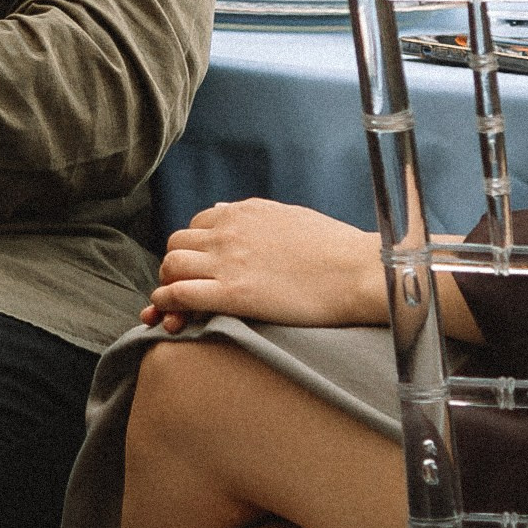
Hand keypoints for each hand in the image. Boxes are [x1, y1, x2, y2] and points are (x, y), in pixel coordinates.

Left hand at [142, 198, 387, 331]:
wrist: (358, 271)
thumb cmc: (335, 249)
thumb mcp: (289, 216)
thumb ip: (253, 216)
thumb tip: (223, 210)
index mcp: (244, 212)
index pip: (196, 225)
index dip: (194, 249)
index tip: (202, 268)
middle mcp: (229, 232)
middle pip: (176, 243)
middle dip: (176, 267)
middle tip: (188, 290)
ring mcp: (228, 261)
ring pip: (170, 266)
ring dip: (169, 285)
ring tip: (181, 306)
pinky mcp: (233, 293)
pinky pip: (179, 293)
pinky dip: (169, 303)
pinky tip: (175, 316)